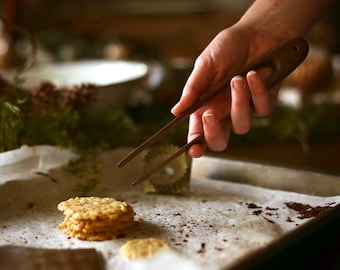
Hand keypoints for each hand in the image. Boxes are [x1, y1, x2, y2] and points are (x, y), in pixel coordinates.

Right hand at [171, 25, 282, 157]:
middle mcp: (224, 112)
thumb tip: (175, 112)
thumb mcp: (205, 65)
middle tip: (209, 115)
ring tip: (236, 78)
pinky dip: (256, 91)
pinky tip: (253, 73)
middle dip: (213, 134)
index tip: (193, 149)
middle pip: (219, 141)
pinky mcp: (264, 103)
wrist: (256, 33)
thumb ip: (193, 89)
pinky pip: (262, 109)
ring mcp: (245, 109)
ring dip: (238, 102)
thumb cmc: (227, 48)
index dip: (195, 145)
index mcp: (206, 106)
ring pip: (241, 126)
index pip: (198, 132)